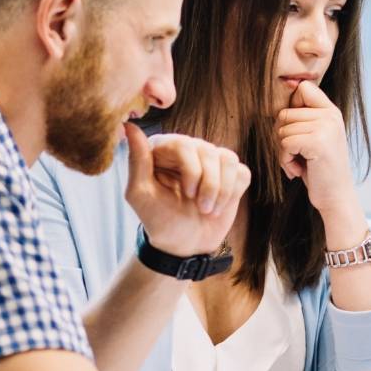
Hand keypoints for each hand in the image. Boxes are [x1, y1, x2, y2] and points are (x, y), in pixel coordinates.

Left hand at [122, 126, 251, 256]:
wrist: (185, 244)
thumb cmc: (159, 219)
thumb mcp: (140, 194)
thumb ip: (136, 160)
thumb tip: (129, 126)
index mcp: (163, 149)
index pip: (184, 144)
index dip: (191, 170)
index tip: (187, 194)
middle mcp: (188, 149)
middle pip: (208, 151)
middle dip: (209, 185)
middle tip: (201, 208)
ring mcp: (210, 160)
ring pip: (228, 159)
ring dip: (222, 190)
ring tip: (209, 210)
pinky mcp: (230, 174)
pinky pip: (241, 171)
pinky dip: (233, 192)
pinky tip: (220, 206)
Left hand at [276, 81, 357, 214]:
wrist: (336, 197)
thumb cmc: (320, 169)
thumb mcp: (316, 136)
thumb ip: (304, 116)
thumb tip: (287, 84)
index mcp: (331, 111)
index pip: (303, 88)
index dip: (291, 107)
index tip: (297, 130)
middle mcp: (331, 115)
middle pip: (285, 112)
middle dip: (283, 137)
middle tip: (298, 155)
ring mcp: (326, 127)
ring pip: (282, 130)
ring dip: (283, 152)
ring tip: (300, 163)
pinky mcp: (317, 142)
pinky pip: (285, 144)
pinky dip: (285, 161)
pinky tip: (299, 170)